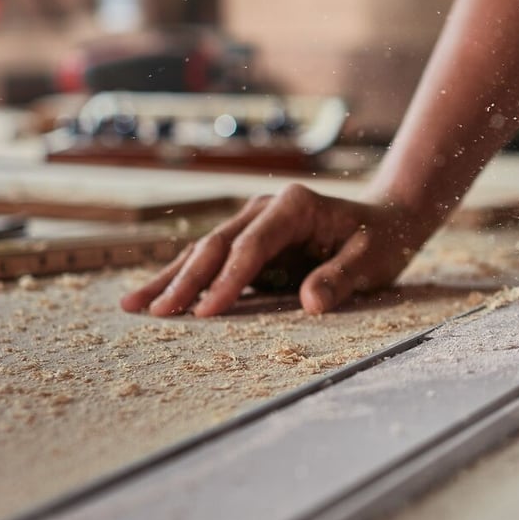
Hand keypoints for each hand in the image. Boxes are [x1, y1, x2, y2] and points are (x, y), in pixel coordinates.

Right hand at [119, 185, 427, 316]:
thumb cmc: (381, 240)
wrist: (386, 221)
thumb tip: (311, 301)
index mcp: (293, 205)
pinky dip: (181, 279)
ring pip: (203, 252)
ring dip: (170, 279)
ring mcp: (251, 223)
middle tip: (158, 313)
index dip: (228, 280)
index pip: (251, 246)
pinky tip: (151, 297)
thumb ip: (342, 278)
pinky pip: (210, 262)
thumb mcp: (373, 260)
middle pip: (216, 246)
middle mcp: (264, 208)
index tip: (206, 313)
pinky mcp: (247, 242)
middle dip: (186, 281)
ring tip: (132, 306)